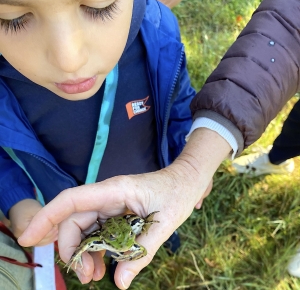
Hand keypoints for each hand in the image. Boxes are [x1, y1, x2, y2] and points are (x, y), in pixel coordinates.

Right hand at [18, 128, 230, 288]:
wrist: (184, 182)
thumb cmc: (176, 194)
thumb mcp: (164, 224)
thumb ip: (142, 252)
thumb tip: (119, 281)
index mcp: (114, 191)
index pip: (71, 200)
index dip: (46, 217)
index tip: (26, 238)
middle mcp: (107, 196)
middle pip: (75, 221)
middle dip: (73, 250)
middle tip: (86, 277)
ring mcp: (110, 205)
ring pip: (84, 229)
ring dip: (84, 253)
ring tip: (94, 275)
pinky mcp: (115, 213)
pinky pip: (97, 231)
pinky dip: (96, 250)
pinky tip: (103, 265)